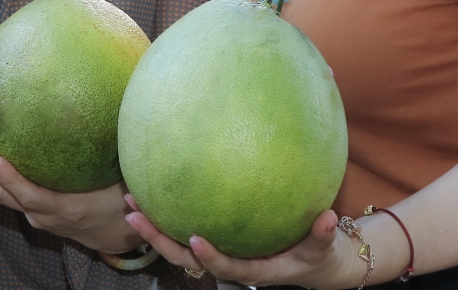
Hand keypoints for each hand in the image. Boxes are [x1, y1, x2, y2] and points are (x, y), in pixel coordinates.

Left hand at [0, 130, 141, 252]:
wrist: (116, 236)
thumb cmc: (121, 205)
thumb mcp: (125, 185)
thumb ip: (122, 161)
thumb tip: (123, 122)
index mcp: (66, 209)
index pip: (30, 195)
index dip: (10, 178)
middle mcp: (44, 215)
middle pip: (2, 195)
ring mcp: (36, 216)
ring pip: (1, 195)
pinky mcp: (34, 212)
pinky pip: (9, 193)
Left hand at [124, 196, 359, 289]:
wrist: (313, 262)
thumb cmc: (316, 254)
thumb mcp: (323, 246)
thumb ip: (322, 235)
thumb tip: (327, 218)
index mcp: (252, 268)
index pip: (225, 265)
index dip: (209, 256)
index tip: (194, 239)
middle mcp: (230, 261)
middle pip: (187, 257)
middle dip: (159, 238)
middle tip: (134, 214)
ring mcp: (221, 250)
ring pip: (180, 245)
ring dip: (154, 226)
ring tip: (130, 202)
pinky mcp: (218, 238)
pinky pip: (188, 227)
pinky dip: (170, 213)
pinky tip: (156, 189)